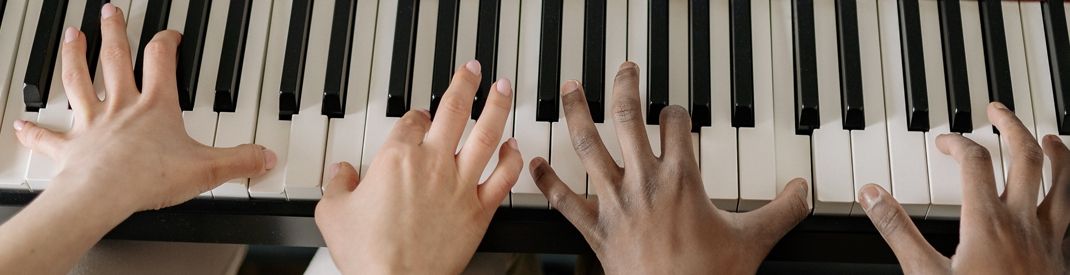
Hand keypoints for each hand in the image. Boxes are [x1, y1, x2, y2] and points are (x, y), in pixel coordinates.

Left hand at [13, 4, 274, 211]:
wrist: (103, 193)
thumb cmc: (148, 177)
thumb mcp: (206, 168)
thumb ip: (239, 161)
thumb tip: (265, 156)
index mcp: (156, 106)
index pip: (162, 60)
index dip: (167, 42)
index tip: (170, 35)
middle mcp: (122, 106)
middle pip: (115, 58)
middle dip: (114, 31)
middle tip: (110, 11)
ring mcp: (92, 123)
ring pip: (79, 80)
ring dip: (74, 56)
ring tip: (73, 36)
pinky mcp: (71, 147)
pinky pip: (50, 136)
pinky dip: (36, 129)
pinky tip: (22, 123)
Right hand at [314, 61, 522, 273]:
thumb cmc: (368, 253)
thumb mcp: (333, 213)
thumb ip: (337, 185)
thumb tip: (340, 172)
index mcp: (397, 157)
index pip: (411, 121)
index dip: (416, 115)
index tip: (419, 116)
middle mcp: (433, 164)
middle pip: (455, 111)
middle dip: (466, 84)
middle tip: (474, 71)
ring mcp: (460, 185)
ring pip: (486, 135)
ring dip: (497, 107)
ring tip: (503, 89)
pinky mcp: (479, 210)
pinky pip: (503, 178)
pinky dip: (511, 159)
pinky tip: (514, 148)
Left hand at [529, 62, 810, 273]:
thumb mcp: (754, 240)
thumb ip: (782, 211)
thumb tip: (803, 191)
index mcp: (682, 179)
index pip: (677, 124)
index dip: (677, 111)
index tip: (674, 110)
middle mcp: (644, 183)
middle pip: (628, 119)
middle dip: (624, 88)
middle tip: (623, 70)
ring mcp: (615, 204)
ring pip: (589, 147)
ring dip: (576, 114)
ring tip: (570, 91)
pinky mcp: (594, 229)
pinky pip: (563, 200)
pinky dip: (547, 181)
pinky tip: (533, 162)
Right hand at [858, 103, 1067, 273]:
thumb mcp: (924, 273)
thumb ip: (898, 230)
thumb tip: (873, 194)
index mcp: (987, 221)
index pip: (975, 162)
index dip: (957, 143)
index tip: (944, 142)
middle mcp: (1024, 222)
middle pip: (1026, 157)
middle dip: (1012, 127)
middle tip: (997, 111)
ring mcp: (1049, 239)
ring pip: (1062, 181)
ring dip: (1056, 152)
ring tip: (1048, 137)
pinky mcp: (1062, 257)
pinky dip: (1068, 191)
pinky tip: (1063, 194)